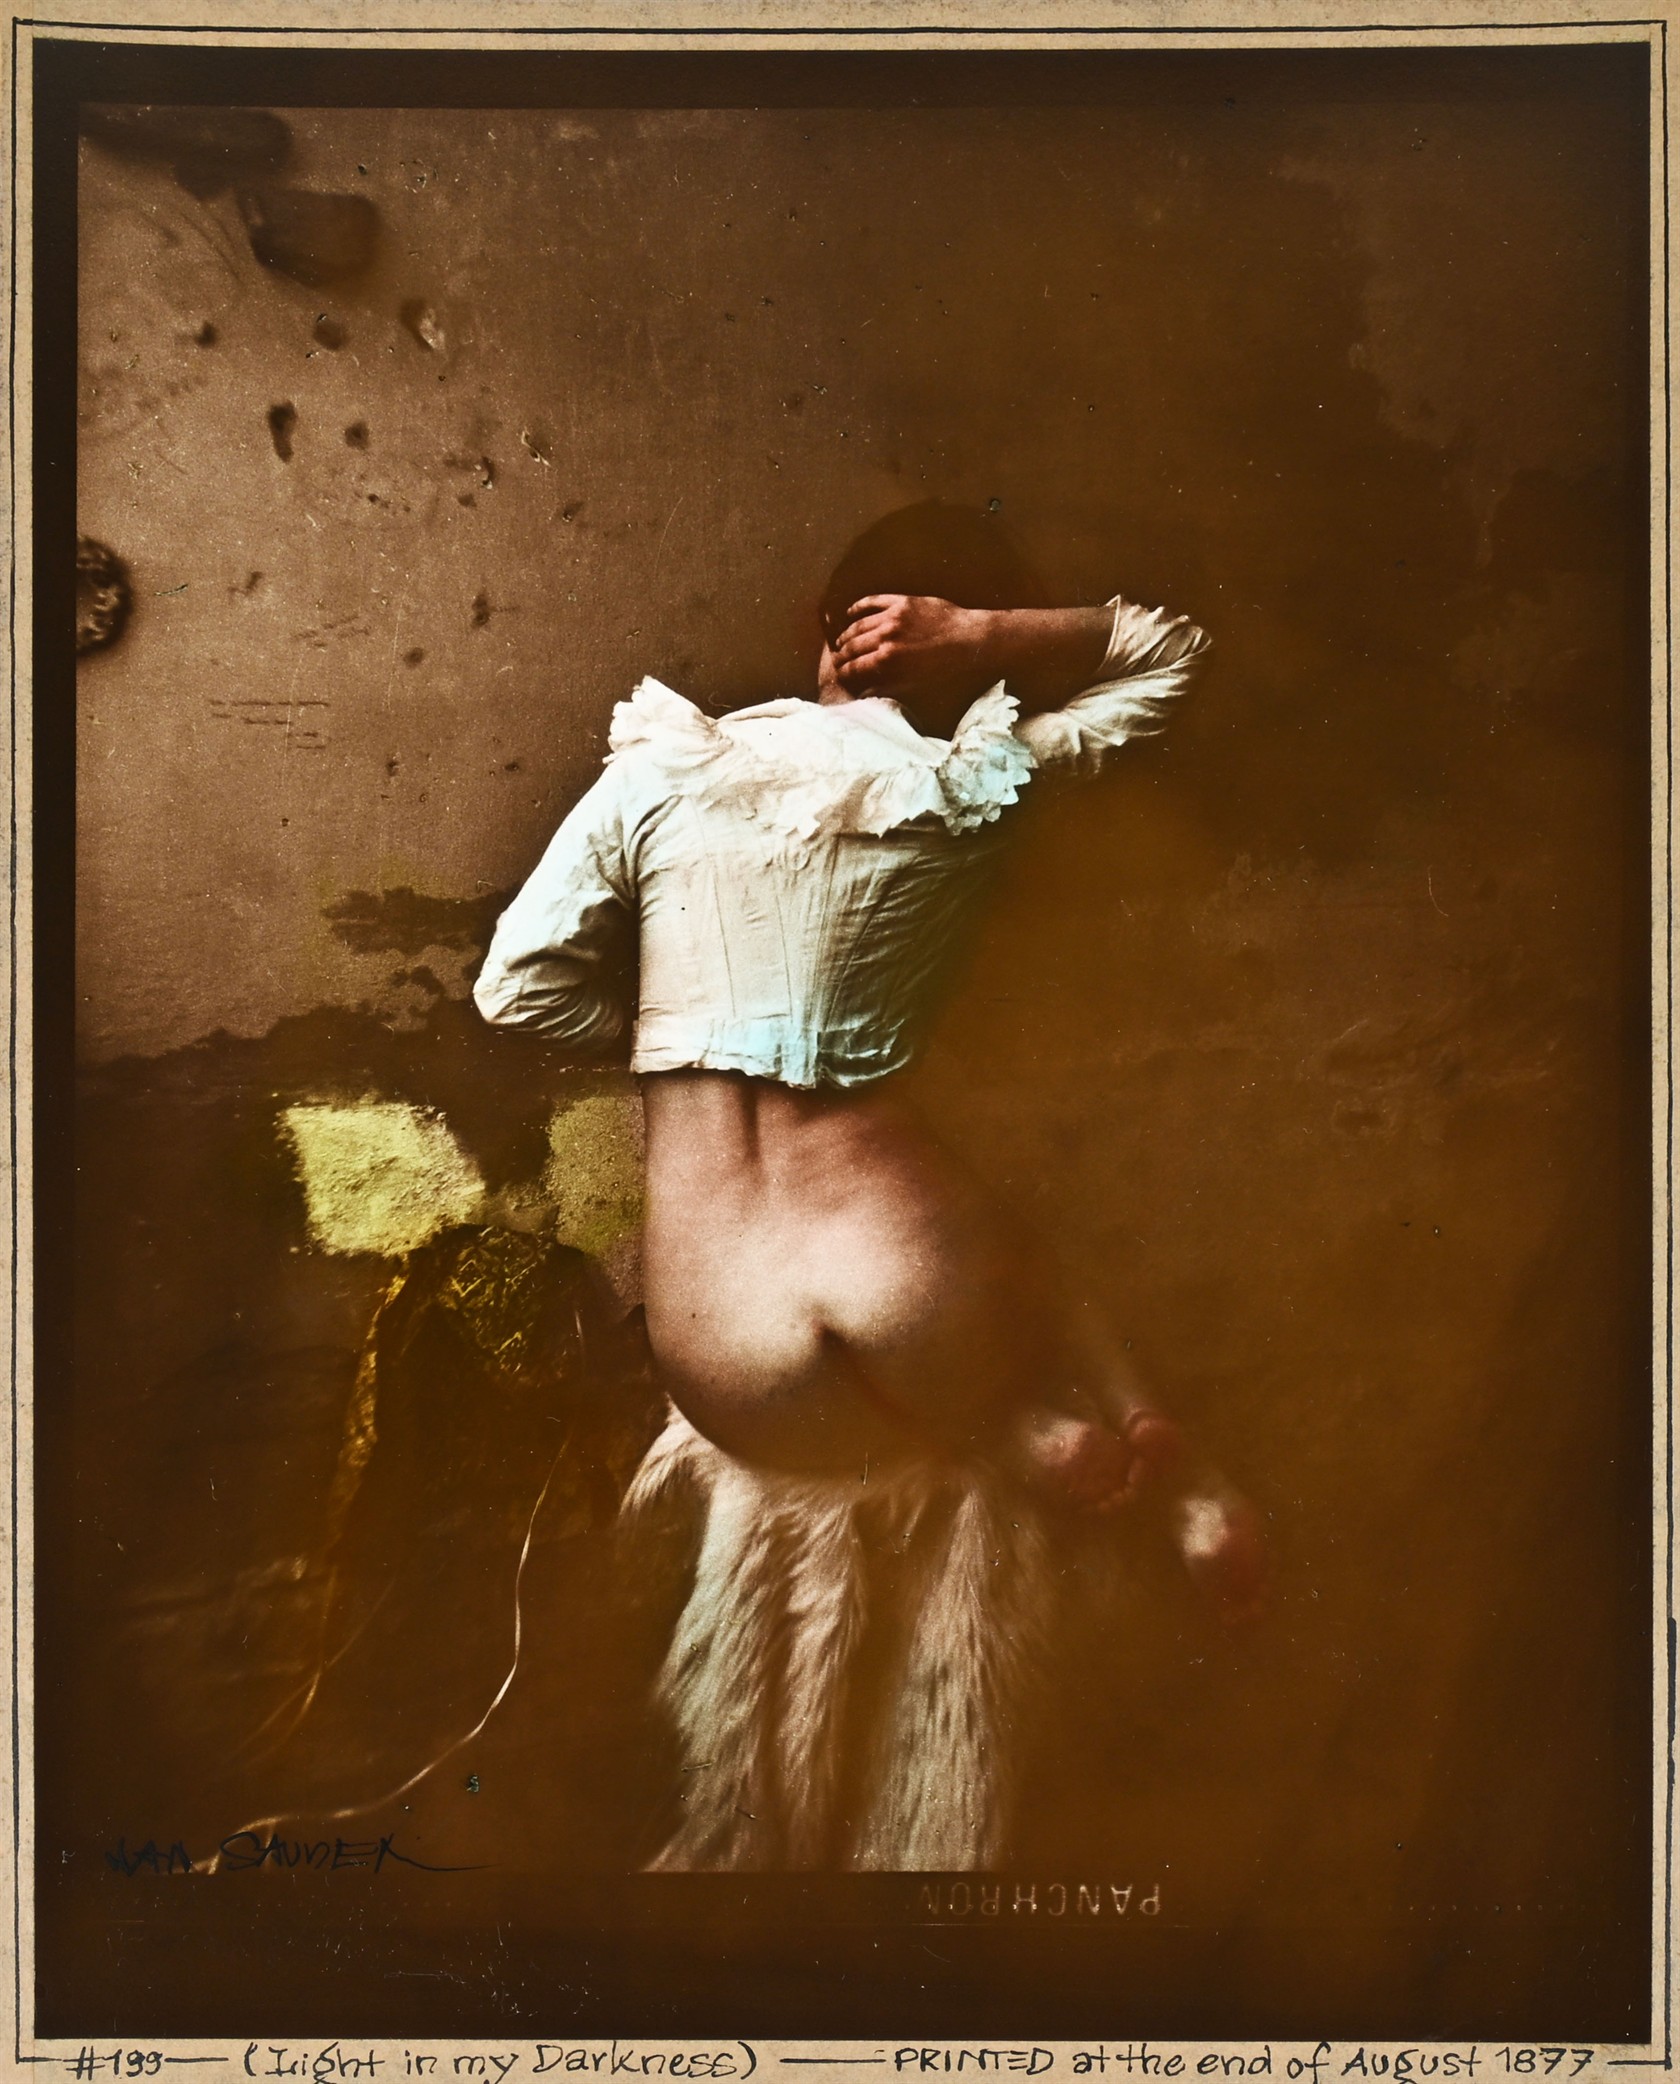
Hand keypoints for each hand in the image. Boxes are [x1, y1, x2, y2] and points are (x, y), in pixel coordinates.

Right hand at [829, 594, 994, 702]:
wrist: (970, 640)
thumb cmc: (945, 668)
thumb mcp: (916, 685)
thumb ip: (886, 688)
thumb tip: (863, 695)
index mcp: (887, 660)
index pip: (855, 668)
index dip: (843, 674)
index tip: (839, 676)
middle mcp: (885, 636)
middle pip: (852, 646)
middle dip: (841, 656)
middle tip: (837, 660)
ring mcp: (892, 616)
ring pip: (858, 624)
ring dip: (846, 634)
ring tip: (841, 641)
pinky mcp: (902, 601)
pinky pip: (873, 601)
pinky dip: (858, 606)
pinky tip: (850, 613)